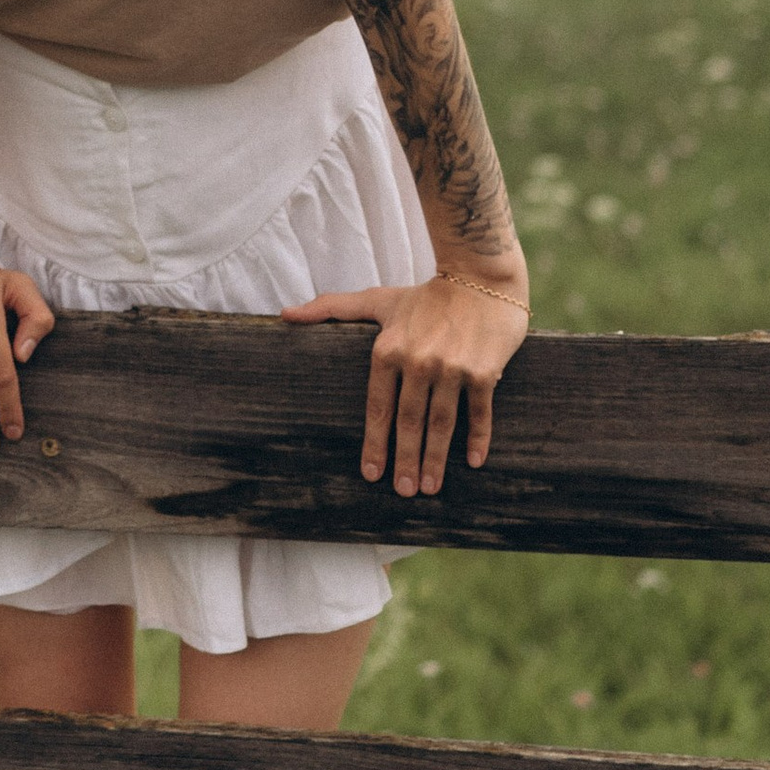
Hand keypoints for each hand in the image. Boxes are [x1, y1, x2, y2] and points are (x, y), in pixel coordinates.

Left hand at [282, 266, 528, 496]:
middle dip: (405, 460)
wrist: (480, 276)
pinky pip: (478, 411)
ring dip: (436, 458)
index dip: (374, 443)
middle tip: (404, 492)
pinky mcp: (484, 370)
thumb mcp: (377, 300)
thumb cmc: (425, 296)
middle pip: (408, 421)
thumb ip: (331, 308)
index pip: (377, 407)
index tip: (371, 474)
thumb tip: (285, 314)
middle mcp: (419, 361)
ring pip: (441, 422)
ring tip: (431, 488)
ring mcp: (452, 367)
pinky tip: (473, 462)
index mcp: (389, 349)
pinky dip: (477, 437)